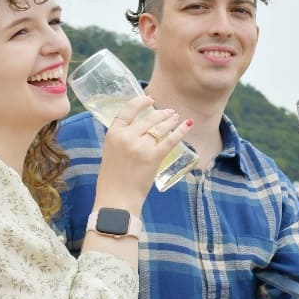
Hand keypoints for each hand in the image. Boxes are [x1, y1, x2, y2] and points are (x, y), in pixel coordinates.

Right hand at [93, 96, 192, 212]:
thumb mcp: (111, 153)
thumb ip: (122, 140)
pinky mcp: (153, 157)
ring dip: (170, 120)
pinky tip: (188, 125)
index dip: (140, 102)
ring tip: (176, 117)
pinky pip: (170, 140)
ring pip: (159, 127)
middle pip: (147, 118)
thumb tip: (138, 131)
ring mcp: (140, 146)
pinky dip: (180, 131)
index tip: (149, 99)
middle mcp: (126, 137)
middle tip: (169, 112)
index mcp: (113, 134)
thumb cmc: (112, 180)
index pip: (127, 111)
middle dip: (160, 114)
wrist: (116, 200)